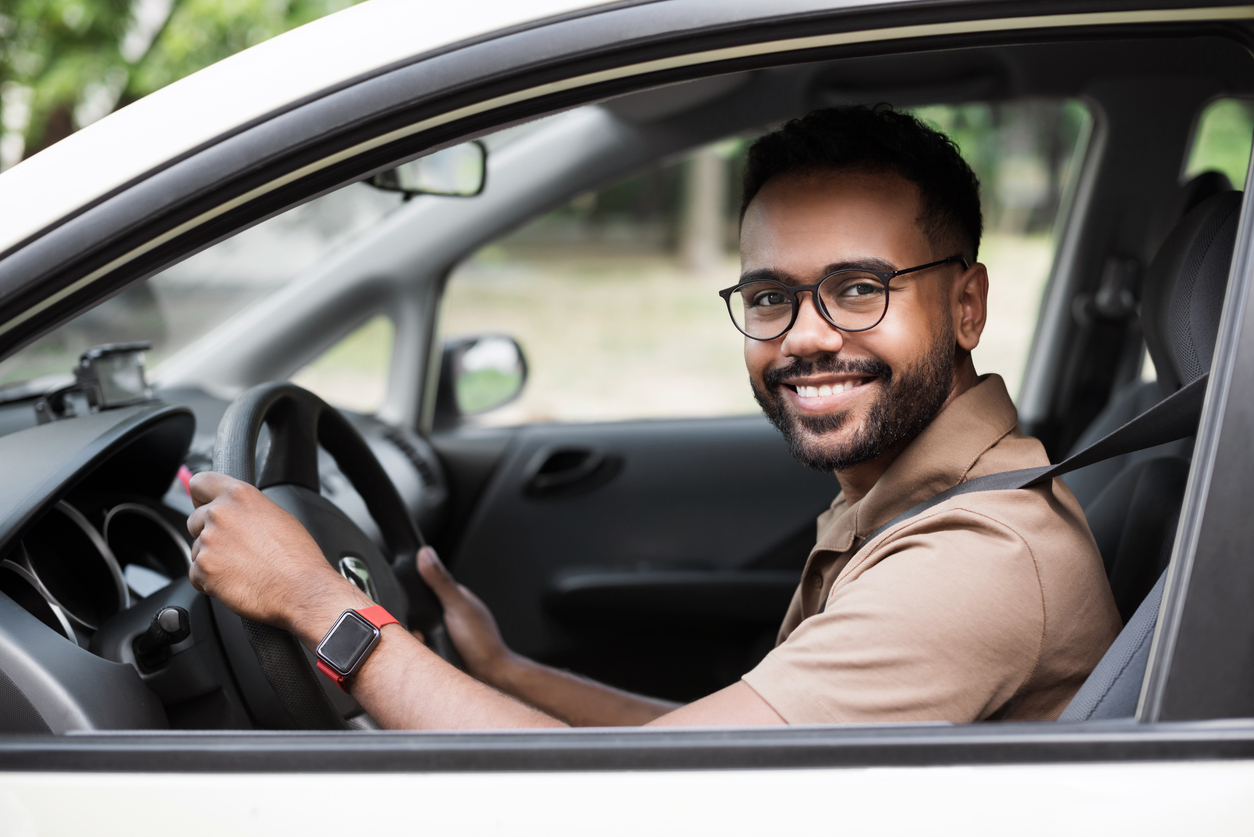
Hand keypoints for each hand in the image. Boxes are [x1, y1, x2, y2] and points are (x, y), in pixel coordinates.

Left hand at [187, 471, 364, 635]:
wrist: (301, 590)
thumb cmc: (297, 558)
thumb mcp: (278, 516)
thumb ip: (247, 509)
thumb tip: (236, 513)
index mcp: (240, 495)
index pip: (200, 482)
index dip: (203, 497)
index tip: (206, 506)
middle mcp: (220, 514)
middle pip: (195, 520)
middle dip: (209, 533)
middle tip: (234, 548)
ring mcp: (209, 541)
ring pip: (196, 549)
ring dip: (212, 559)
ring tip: (241, 568)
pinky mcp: (203, 569)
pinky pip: (195, 574)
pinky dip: (210, 581)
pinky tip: (234, 581)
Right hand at [415, 546, 512, 681]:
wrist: (490, 677)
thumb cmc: (481, 642)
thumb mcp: (458, 607)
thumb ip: (441, 582)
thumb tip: (426, 554)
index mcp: (456, 597)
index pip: (427, 585)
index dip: (414, 593)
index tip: (405, 601)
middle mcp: (451, 612)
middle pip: (420, 611)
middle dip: (414, 622)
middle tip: (420, 631)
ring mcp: (447, 632)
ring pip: (418, 630)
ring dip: (416, 638)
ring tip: (425, 643)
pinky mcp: (442, 649)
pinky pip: (421, 647)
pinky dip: (420, 649)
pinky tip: (425, 653)